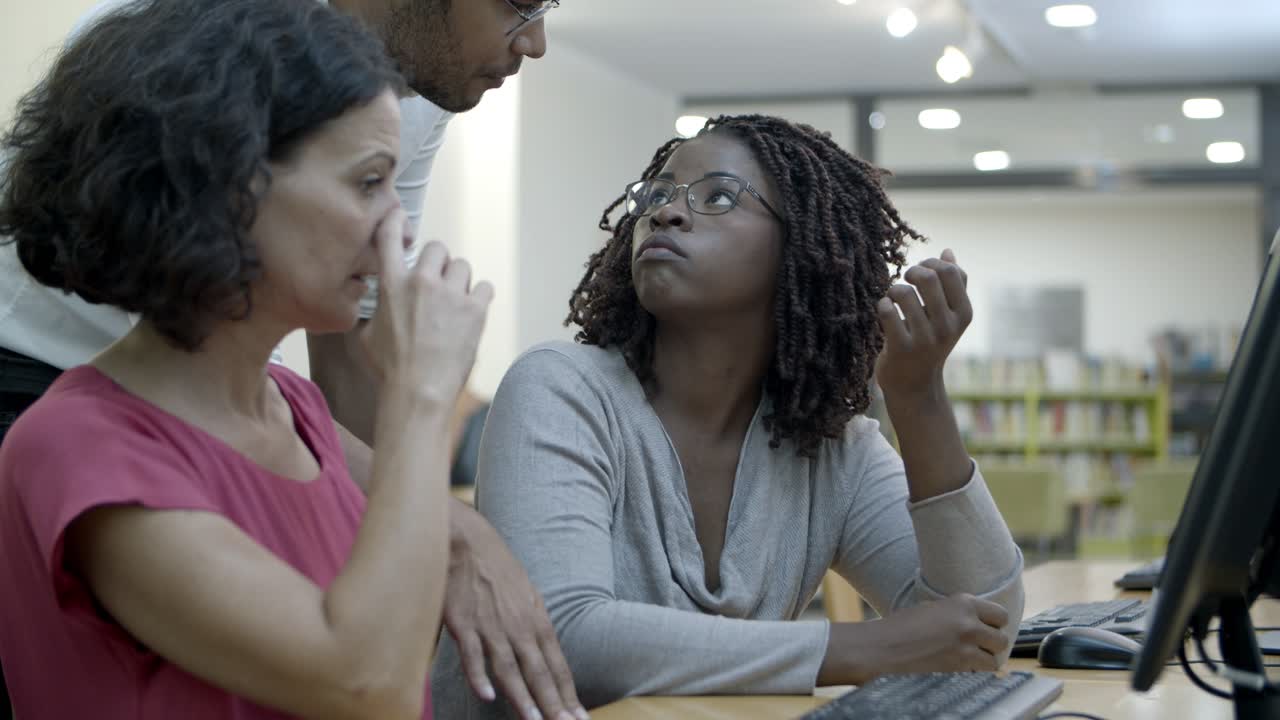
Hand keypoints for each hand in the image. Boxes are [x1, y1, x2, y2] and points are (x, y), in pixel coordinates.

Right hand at [360, 208, 492, 401]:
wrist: (419, 391)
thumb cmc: (389, 369)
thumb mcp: (364, 337)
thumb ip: (369, 313)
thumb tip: (368, 308)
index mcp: (392, 284)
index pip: (390, 236)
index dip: (395, 222)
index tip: (399, 221)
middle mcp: (423, 282)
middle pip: (438, 247)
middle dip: (438, 263)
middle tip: (436, 284)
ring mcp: (452, 294)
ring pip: (462, 266)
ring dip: (458, 281)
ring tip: (453, 303)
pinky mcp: (476, 309)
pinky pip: (484, 287)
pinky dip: (479, 296)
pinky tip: (472, 311)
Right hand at [445, 507, 587, 719]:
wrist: (467, 540)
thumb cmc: (497, 568)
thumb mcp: (526, 595)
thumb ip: (533, 626)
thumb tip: (542, 653)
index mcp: (536, 621)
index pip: (556, 666)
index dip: (567, 694)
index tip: (578, 718)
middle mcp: (519, 627)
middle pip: (539, 673)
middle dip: (554, 705)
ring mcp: (491, 627)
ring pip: (510, 669)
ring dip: (523, 698)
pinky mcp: (464, 624)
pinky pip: (473, 655)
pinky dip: (480, 676)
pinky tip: (487, 696)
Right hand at [823, 594, 1009, 683]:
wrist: (884, 646)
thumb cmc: (902, 626)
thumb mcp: (933, 608)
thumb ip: (958, 613)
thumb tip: (976, 623)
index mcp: (962, 602)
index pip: (1001, 614)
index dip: (994, 623)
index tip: (987, 627)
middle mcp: (969, 623)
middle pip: (1001, 638)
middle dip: (992, 643)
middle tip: (979, 645)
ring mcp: (965, 646)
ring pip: (995, 658)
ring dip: (986, 658)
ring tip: (970, 657)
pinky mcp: (959, 666)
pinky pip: (981, 671)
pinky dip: (975, 670)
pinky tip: (961, 665)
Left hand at [875, 248, 970, 398]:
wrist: (914, 384)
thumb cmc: (930, 342)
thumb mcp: (948, 316)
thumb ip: (952, 284)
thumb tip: (948, 251)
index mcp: (963, 314)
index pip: (951, 272)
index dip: (931, 263)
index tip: (920, 270)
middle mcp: (947, 326)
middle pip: (929, 277)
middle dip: (912, 271)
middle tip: (905, 279)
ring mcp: (924, 338)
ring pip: (904, 293)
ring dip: (893, 290)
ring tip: (893, 299)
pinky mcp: (901, 348)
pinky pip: (887, 311)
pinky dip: (882, 305)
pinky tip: (885, 311)